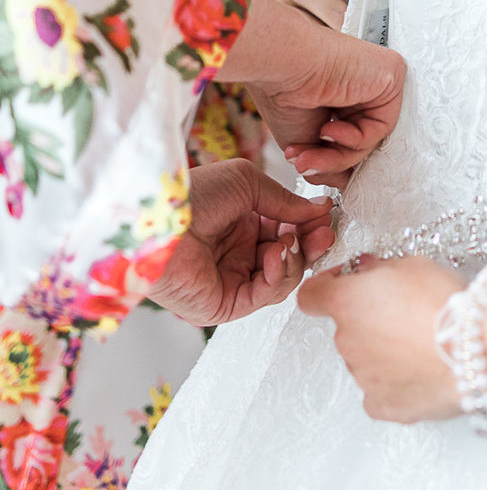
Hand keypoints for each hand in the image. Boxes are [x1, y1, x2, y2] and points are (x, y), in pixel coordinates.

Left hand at [147, 159, 336, 326]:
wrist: (157, 221)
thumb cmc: (193, 195)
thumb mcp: (249, 184)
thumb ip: (286, 201)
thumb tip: (322, 208)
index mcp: (244, 226)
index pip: (289, 231)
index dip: (310, 225)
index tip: (327, 216)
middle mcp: (238, 254)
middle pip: (291, 258)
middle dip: (311, 245)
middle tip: (323, 234)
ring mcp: (230, 280)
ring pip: (282, 280)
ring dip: (294, 260)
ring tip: (288, 242)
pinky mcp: (221, 305)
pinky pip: (262, 297)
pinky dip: (277, 277)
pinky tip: (276, 255)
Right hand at [221, 0, 405, 185]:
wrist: (281, 64)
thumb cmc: (284, 94)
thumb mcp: (306, 140)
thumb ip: (329, 160)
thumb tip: (346, 185)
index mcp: (346, 95)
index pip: (351, 139)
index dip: (329, 162)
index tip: (305, 171)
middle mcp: (367, 87)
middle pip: (361, 142)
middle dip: (330, 162)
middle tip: (303, 167)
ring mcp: (381, 81)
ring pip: (370, 139)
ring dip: (336, 157)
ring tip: (306, 157)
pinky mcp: (393, 75)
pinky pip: (381, 127)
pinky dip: (353, 139)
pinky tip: (328, 130)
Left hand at [299, 257, 464, 420]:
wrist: (476, 349)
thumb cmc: (448, 304)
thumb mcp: (416, 264)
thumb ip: (381, 269)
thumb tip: (368, 273)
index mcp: (347, 303)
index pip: (312, 295)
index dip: (327, 286)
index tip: (346, 282)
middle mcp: (346, 341)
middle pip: (348, 328)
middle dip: (371, 319)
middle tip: (409, 311)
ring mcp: (361, 377)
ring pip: (365, 358)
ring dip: (385, 349)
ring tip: (425, 342)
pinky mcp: (381, 404)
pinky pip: (379, 391)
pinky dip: (395, 381)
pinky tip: (421, 369)